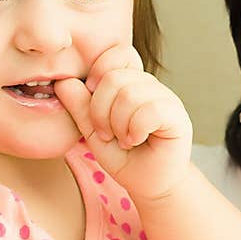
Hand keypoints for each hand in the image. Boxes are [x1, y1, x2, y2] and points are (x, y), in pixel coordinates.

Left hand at [54, 45, 192, 202]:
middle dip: (100, 110)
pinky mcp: (177, 116)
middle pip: (115, 77)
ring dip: (117, 124)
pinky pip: (150, 110)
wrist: (148, 185)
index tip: (91, 102)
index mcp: (132, 82)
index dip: (98, 73)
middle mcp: (151, 86)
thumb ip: (80, 107)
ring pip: (130, 94)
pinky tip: (136, 141)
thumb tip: (62, 82)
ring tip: (123, 140)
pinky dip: (135, 129)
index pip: (117, 54)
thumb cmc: (124, 158)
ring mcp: (166, 99)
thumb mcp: (93, 132)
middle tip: (106, 133)